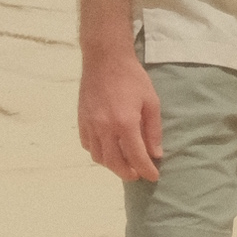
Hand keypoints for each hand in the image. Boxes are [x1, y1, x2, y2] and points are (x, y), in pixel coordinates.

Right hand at [78, 51, 163, 179]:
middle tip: (137, 174)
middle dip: (128, 173)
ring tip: (123, 163)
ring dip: (112, 165)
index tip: (153, 176)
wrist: (105, 59)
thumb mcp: (151, 102)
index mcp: (125, 124)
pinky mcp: (81, 121)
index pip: (136, 157)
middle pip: (115, 163)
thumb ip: (153, 130)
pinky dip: (98, 153)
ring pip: (99, 157)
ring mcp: (90, 125)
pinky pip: (88, 145)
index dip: (146, 170)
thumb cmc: (132, 78)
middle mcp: (105, 129)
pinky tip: (107, 149)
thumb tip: (155, 154)